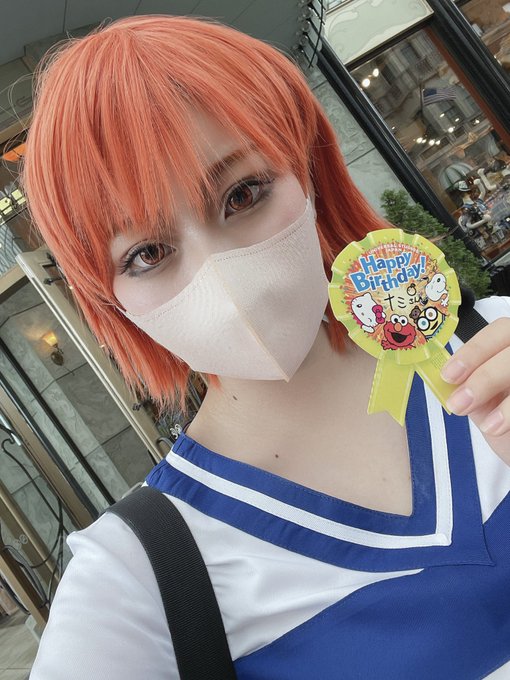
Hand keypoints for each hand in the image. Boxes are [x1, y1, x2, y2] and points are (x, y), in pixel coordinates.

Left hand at [441, 318, 509, 465]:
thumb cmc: (508, 422)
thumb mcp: (486, 402)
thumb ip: (471, 386)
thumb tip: (449, 381)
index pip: (500, 330)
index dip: (474, 351)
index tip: (449, 375)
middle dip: (484, 376)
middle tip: (460, 404)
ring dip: (506, 402)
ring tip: (488, 426)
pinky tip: (502, 428)